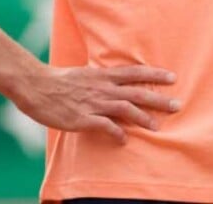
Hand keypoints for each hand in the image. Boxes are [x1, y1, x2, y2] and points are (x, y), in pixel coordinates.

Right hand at [9, 63, 180, 143]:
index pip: (135, 73)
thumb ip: (100, 79)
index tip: (173, 77)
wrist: (35, 85)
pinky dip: (117, 133)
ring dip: (143, 118)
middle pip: (136, 92)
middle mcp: (102, 87)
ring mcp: (93, 102)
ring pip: (125, 108)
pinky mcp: (82, 118)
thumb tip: (114, 82)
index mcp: (102, 74)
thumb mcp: (84, 74)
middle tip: (177, 105)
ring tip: (157, 126)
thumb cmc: (58, 80)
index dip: (154, 74)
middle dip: (158, 99)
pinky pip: (104, 126)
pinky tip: (124, 140)